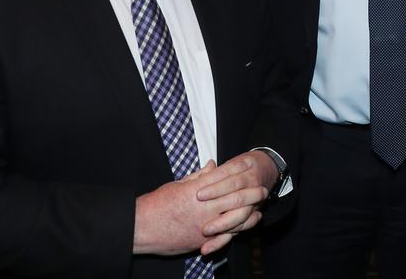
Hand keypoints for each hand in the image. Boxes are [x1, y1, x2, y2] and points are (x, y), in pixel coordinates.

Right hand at [133, 156, 273, 255]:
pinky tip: (248, 222)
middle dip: (251, 192)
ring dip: (250, 210)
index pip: (223, 177)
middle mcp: (204, 208)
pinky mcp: (203, 240)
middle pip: (235, 198)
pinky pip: (227, 234)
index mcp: (197, 190)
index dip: (238, 172)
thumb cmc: (157, 204)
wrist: (142, 228)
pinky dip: (241, 227)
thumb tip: (213, 164)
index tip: (249, 167)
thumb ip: (198, 176)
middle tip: (262, 188)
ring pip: (235, 217)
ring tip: (259, 205)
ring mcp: (204, 225)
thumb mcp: (178, 185)